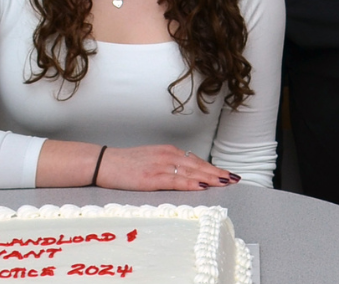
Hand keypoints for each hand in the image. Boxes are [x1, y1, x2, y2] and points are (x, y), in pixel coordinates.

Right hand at [97, 143, 237, 190]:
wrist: (104, 162)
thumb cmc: (125, 164)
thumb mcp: (151, 160)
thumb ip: (168, 165)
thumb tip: (185, 174)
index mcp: (168, 151)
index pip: (196, 160)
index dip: (213, 168)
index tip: (227, 173)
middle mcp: (167, 156)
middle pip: (198, 165)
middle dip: (218, 173)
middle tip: (234, 179)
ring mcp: (160, 166)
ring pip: (191, 172)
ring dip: (210, 178)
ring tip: (225, 183)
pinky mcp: (151, 178)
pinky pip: (175, 181)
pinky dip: (190, 183)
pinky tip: (202, 186)